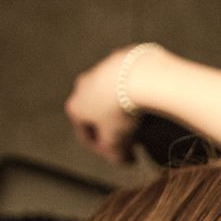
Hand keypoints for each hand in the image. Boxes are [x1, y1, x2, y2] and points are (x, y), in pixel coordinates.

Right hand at [64, 47, 149, 163]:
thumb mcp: (117, 141)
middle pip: (97, 114)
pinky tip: (145, 98)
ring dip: (121, 108)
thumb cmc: (121, 111)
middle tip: (131, 138)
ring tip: (139, 119)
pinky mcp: (118, 59)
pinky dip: (132, 91)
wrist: (137, 75)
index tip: (122, 156)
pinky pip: (125, 82)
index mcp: (75, 107)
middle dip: (112, 128)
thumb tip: (124, 161)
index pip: (86, 136)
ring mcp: (98, 70)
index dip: (104, 150)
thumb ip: (116, 155)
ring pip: (109, 96)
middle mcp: (81, 87)